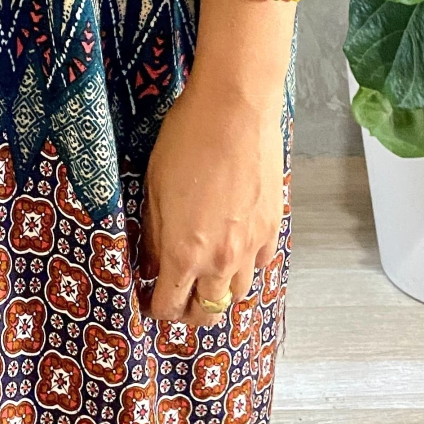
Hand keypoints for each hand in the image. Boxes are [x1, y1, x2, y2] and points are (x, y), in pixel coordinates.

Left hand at [138, 72, 284, 327]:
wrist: (234, 111)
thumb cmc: (187, 140)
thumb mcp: (154, 187)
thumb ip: (155, 234)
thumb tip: (154, 263)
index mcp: (184, 252)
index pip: (170, 306)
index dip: (157, 310)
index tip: (151, 302)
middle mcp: (221, 259)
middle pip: (209, 313)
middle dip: (191, 312)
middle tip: (178, 297)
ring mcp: (251, 245)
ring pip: (238, 293)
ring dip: (220, 290)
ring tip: (207, 273)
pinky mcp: (273, 226)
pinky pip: (261, 263)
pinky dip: (247, 264)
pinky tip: (234, 246)